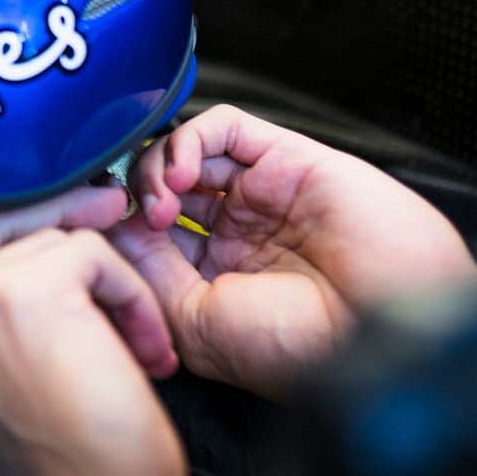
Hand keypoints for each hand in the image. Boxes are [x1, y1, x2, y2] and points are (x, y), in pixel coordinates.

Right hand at [0, 186, 185, 475]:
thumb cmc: (51, 464)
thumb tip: (4, 240)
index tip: (45, 223)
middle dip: (43, 211)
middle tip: (100, 211)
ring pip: (40, 241)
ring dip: (103, 286)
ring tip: (134, 346)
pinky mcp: (14, 294)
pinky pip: (88, 252)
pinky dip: (131, 295)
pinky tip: (143, 348)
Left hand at [113, 105, 476, 400]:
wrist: (382, 332)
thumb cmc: (303, 348)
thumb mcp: (197, 325)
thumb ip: (150, 271)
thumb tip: (109, 227)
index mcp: (216, 279)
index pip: (146, 233)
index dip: (116, 227)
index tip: (95, 236)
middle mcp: (238, 234)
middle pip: (161, 187)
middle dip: (130, 194)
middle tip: (123, 215)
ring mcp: (263, 194)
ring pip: (186, 151)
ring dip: (154, 168)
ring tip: (158, 205)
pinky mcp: (287, 158)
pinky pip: (224, 127)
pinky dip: (187, 140)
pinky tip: (180, 177)